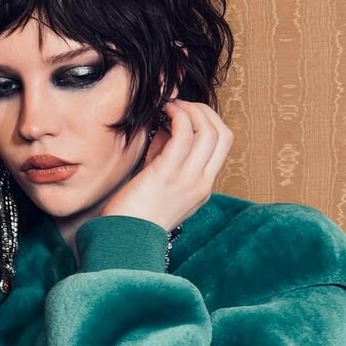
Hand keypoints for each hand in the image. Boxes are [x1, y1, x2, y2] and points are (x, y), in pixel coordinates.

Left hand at [98, 99, 232, 230]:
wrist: (123, 240)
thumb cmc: (133, 213)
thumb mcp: (159, 181)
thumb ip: (166, 154)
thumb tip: (168, 126)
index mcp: (203, 188)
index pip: (222, 145)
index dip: (207, 121)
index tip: (186, 114)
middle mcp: (202, 183)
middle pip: (222, 134)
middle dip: (203, 111)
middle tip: (179, 105)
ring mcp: (189, 179)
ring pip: (208, 129)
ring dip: (190, 109)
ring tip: (169, 106)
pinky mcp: (168, 174)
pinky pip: (183, 132)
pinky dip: (177, 114)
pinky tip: (162, 112)